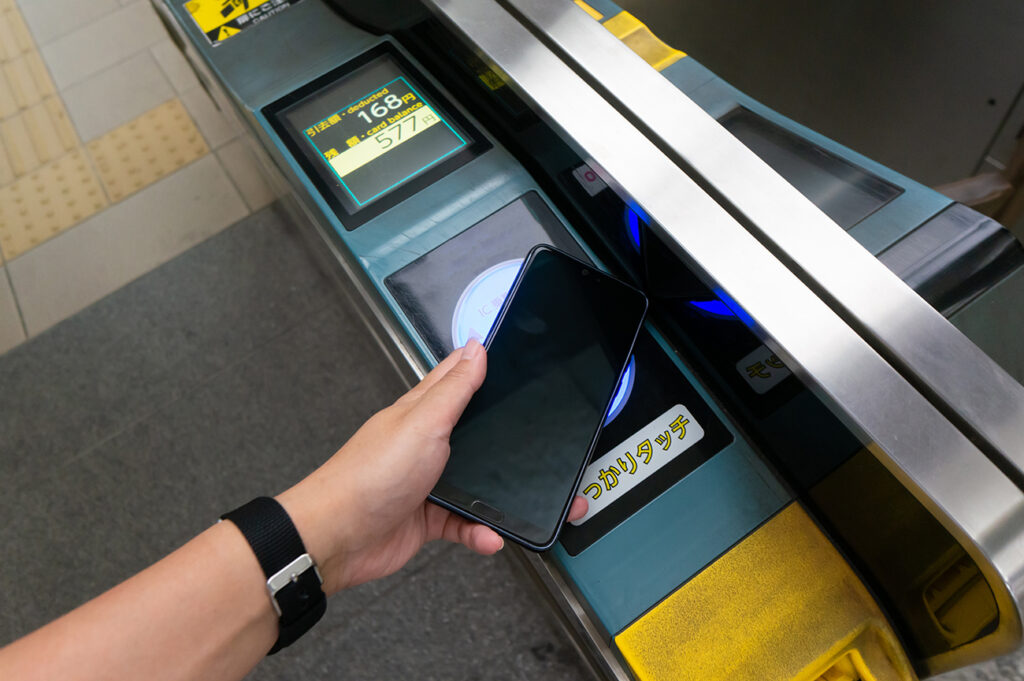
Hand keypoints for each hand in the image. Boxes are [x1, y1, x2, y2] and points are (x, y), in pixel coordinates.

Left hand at [277, 340, 587, 594]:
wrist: (338, 536)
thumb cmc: (369, 475)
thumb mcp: (422, 423)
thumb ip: (454, 389)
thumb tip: (476, 350)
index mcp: (420, 412)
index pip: (454, 378)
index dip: (477, 364)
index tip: (506, 353)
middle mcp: (424, 444)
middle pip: (471, 431)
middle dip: (501, 433)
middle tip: (532, 432)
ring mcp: (426, 482)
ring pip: (474, 481)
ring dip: (496, 492)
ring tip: (521, 498)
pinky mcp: (427, 518)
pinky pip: (464, 523)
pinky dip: (480, 530)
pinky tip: (490, 535)